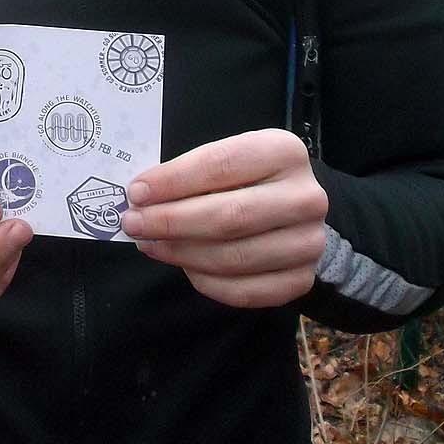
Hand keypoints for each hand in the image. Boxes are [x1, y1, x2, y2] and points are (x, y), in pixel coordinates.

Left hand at [118, 129, 327, 308]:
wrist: (295, 210)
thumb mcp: (227, 159)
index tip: (136, 192)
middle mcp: (306, 197)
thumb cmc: (249, 179)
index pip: (221, 165)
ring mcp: (309, 242)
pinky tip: (185, 267)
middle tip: (134, 224)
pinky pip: (245, 291)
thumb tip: (141, 198)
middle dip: (171, 222)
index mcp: (284, 152)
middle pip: (230, 216)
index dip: (174, 181)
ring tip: (151, 245)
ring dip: (182, 254)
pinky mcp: (301, 279)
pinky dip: (206, 282)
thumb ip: (191, 174)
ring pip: (234, 257)